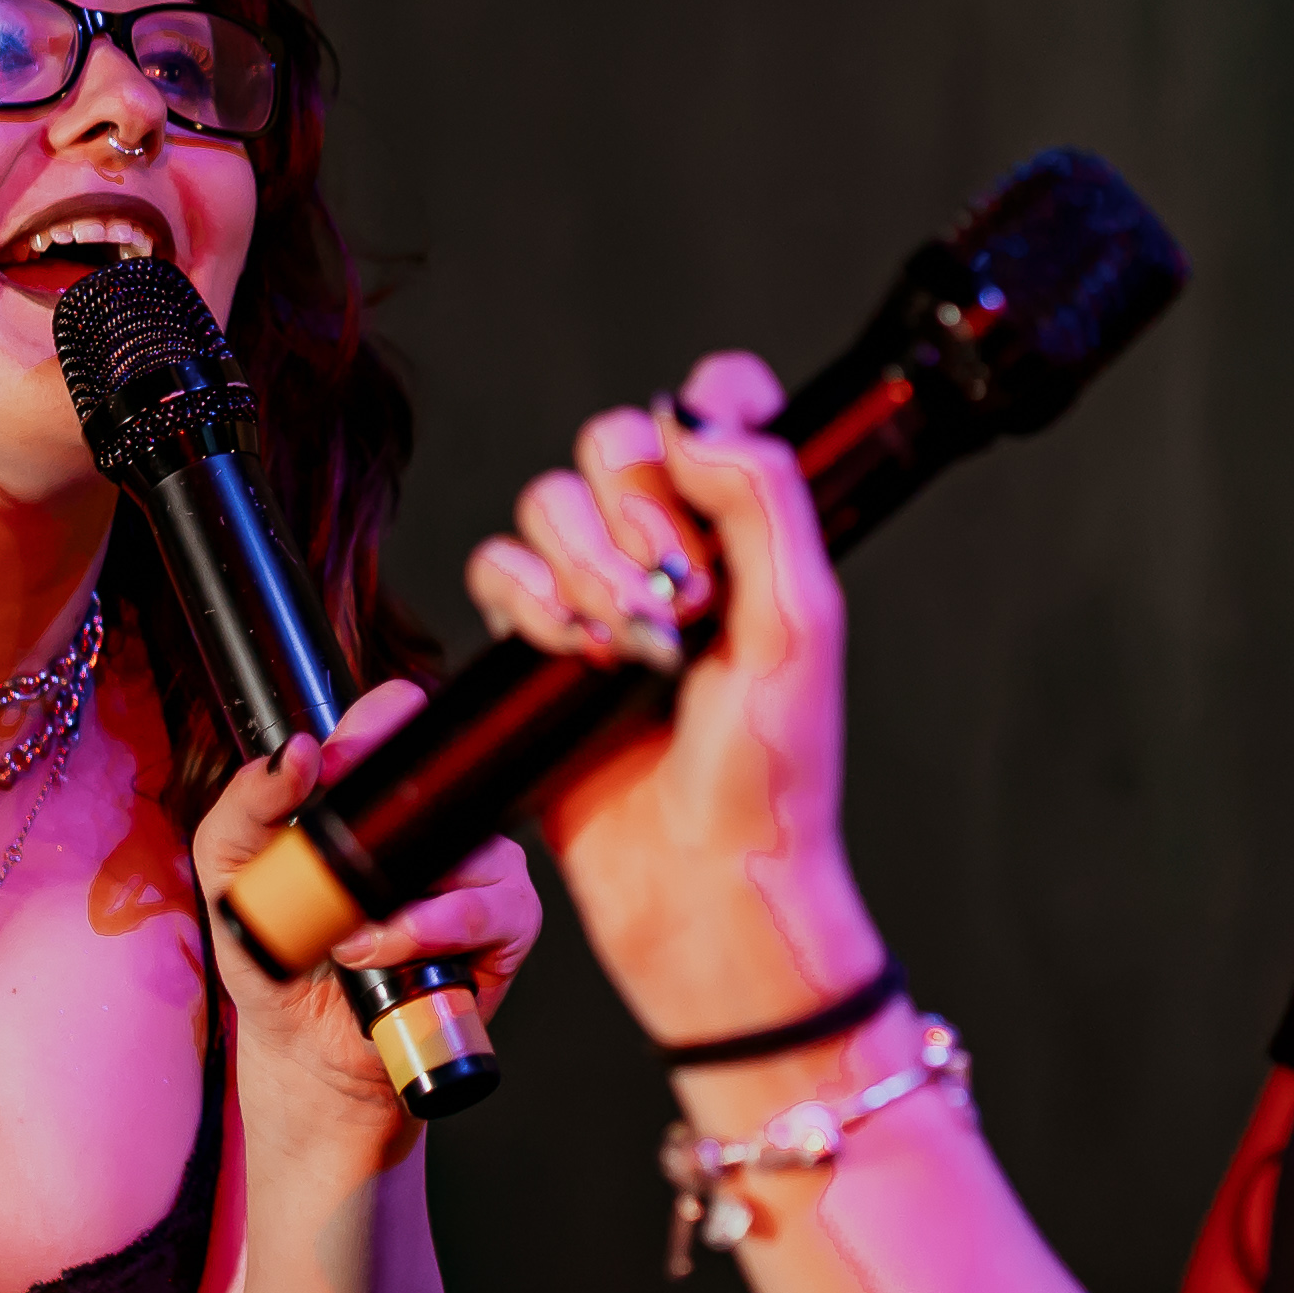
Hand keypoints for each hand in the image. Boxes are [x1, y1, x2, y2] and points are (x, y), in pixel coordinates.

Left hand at [197, 674, 539, 1167]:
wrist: (308, 1053)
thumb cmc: (280, 959)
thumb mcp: (231, 876)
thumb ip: (245, 806)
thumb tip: (292, 755)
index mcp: (375, 796)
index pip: (397, 721)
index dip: (379, 723)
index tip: (338, 757)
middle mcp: (434, 822)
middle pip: (448, 777)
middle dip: (393, 821)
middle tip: (340, 866)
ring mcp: (479, 868)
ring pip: (470, 847)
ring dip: (398, 899)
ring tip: (348, 938)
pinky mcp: (507, 924)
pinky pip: (489, 906)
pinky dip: (433, 929)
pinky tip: (388, 953)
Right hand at [463, 352, 884, 1038]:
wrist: (704, 888)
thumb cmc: (772, 777)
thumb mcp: (799, 625)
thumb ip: (763, 500)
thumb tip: (691, 413)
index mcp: (751, 534)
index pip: (720, 406)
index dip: (707, 404)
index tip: (712, 450)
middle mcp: (675, 553)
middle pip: (613, 444)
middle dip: (631, 514)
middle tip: (676, 599)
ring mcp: (602, 598)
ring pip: (547, 503)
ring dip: (579, 565)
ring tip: (625, 645)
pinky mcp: (535, 651)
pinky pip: (494, 569)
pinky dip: (524, 599)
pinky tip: (570, 654)